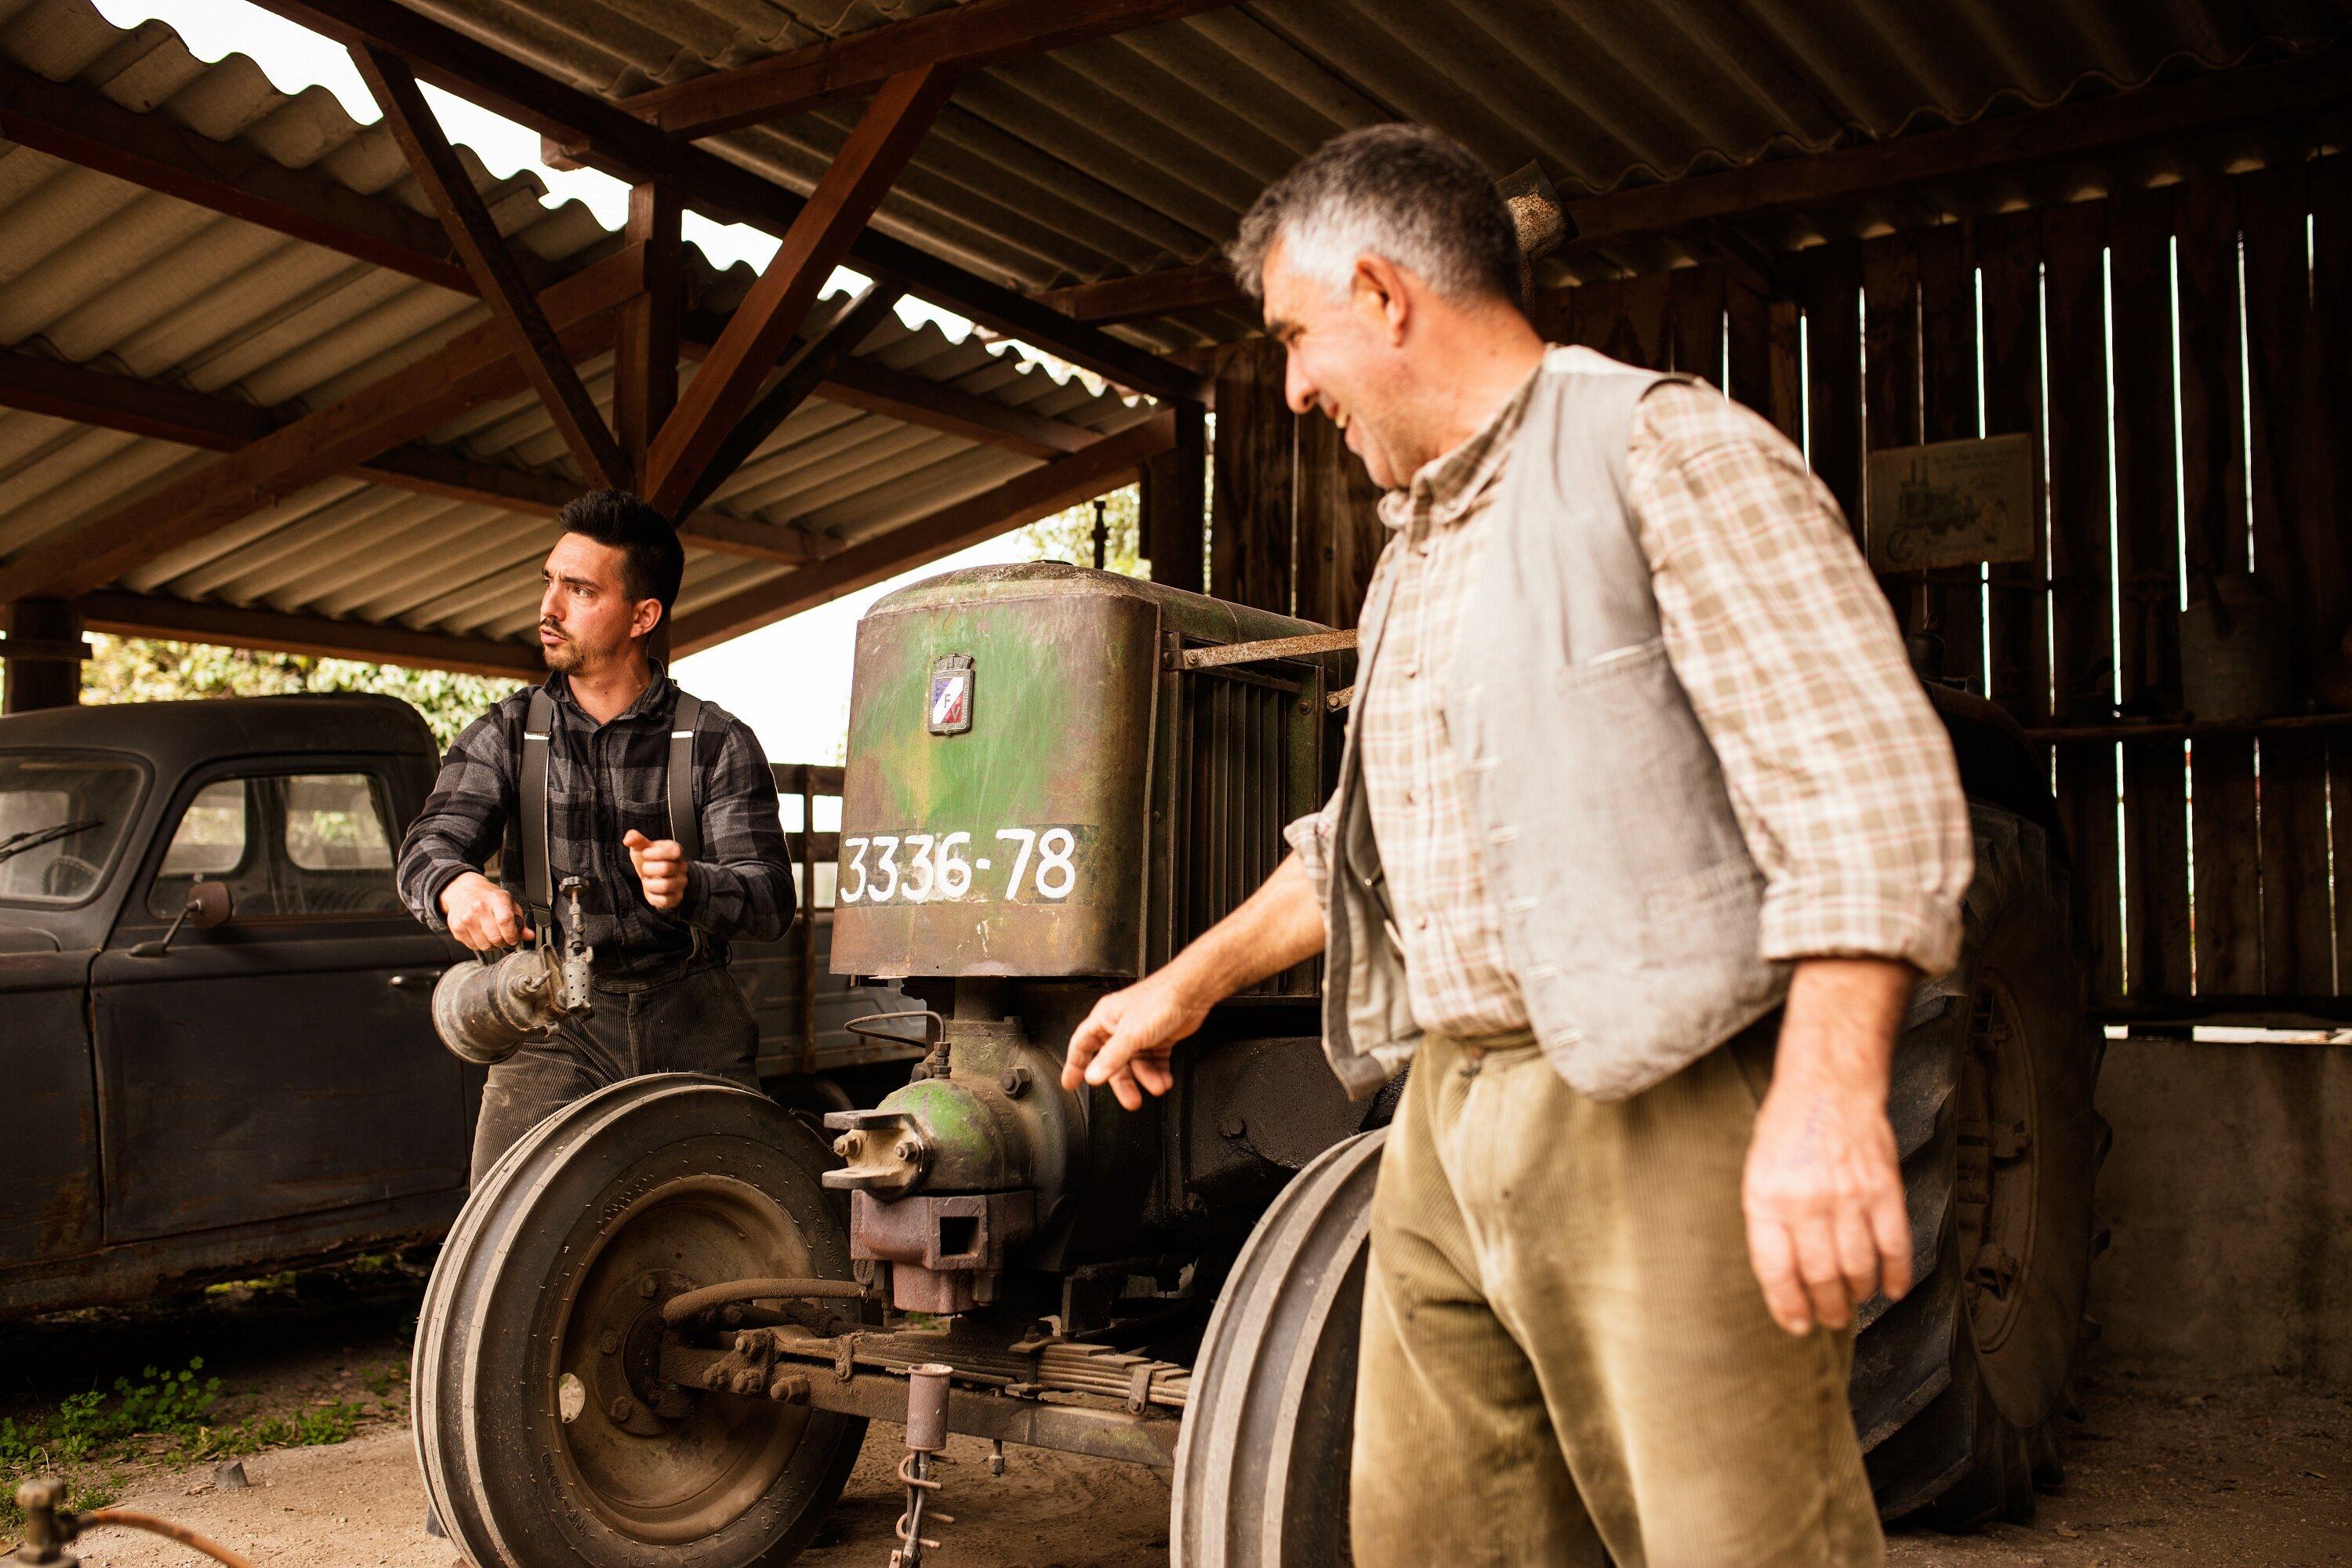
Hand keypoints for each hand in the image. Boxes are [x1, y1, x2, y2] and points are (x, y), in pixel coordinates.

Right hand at [441, 871, 530, 951]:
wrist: (462, 890)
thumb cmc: (488, 897)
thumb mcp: (508, 902)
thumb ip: (520, 920)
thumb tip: (529, 936)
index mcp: (496, 899)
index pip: (505, 921)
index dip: (512, 935)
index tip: (514, 939)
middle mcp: (479, 907)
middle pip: (495, 937)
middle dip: (504, 942)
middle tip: (504, 938)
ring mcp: (466, 918)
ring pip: (484, 945)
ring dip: (492, 945)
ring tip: (492, 935)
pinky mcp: (456, 928)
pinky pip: (473, 946)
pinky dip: (479, 944)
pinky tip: (481, 934)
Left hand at [623, 829, 689, 909]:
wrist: (657, 876)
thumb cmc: (650, 859)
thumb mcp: (642, 847)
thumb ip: (635, 839)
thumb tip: (628, 839)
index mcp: (675, 851)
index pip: (675, 850)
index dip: (657, 853)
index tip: (646, 854)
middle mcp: (682, 867)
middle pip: (666, 868)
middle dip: (648, 869)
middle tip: (645, 868)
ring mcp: (680, 883)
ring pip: (665, 886)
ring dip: (649, 884)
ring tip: (648, 880)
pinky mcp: (676, 898)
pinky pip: (664, 901)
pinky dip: (652, 897)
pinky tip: (651, 891)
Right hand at [1060, 974, 1212, 1110]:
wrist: (1191, 993)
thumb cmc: (1159, 999)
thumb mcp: (1130, 1034)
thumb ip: (1110, 1057)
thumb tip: (1092, 1076)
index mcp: (1105, 1019)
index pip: (1082, 1045)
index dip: (1074, 1065)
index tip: (1070, 1083)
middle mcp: (1120, 1027)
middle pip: (1113, 1062)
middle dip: (1122, 1083)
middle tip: (1129, 1100)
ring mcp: (1140, 1034)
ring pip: (1136, 1065)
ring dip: (1146, 1078)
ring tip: (1157, 1087)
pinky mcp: (1158, 1039)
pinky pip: (1154, 1063)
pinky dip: (1159, 1073)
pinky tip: (1164, 1080)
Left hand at [1742, 1073, 1911, 1334]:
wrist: (1829, 1086)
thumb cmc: (1788, 1129)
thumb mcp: (1759, 1173)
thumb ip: (1770, 1222)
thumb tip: (1784, 1275)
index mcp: (1768, 1198)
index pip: (1776, 1270)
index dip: (1787, 1306)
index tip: (1797, 1324)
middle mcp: (1807, 1201)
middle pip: (1821, 1276)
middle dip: (1828, 1308)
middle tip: (1832, 1319)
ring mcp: (1849, 1197)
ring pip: (1859, 1268)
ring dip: (1859, 1294)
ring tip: (1856, 1301)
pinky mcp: (1884, 1190)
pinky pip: (1895, 1246)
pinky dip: (1896, 1275)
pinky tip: (1891, 1288)